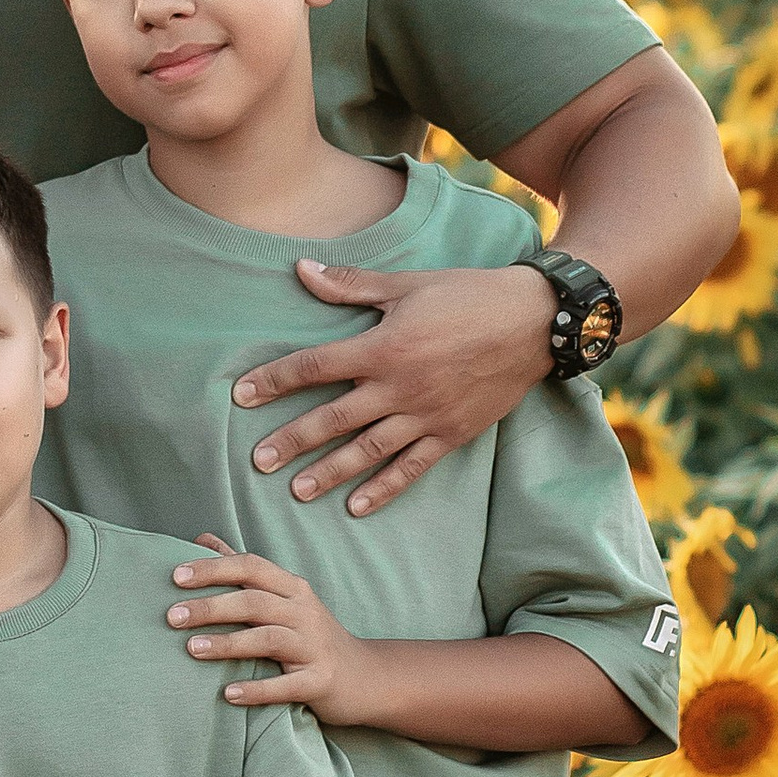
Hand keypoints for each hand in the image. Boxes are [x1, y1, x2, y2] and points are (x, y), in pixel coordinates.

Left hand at [167, 538, 368, 720]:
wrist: (368, 677)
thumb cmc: (311, 635)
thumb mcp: (285, 598)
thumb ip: (245, 571)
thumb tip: (202, 538)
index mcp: (292, 588)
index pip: (251, 567)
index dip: (213, 569)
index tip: (175, 576)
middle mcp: (304, 612)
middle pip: (254, 602)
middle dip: (211, 607)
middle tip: (171, 616)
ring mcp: (314, 647)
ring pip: (268, 639)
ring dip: (228, 644)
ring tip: (191, 649)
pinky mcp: (321, 681)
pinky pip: (286, 685)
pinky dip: (258, 690)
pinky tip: (228, 695)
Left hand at [232, 258, 552, 513]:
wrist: (535, 322)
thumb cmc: (468, 295)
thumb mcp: (406, 284)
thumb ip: (351, 285)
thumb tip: (301, 270)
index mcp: (383, 347)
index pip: (315, 366)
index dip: (275, 380)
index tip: (242, 395)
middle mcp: (400, 387)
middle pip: (334, 418)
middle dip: (292, 440)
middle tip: (258, 461)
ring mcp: (426, 415)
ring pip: (369, 451)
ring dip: (331, 472)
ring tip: (297, 490)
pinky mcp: (452, 433)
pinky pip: (412, 467)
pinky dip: (384, 489)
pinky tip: (357, 506)